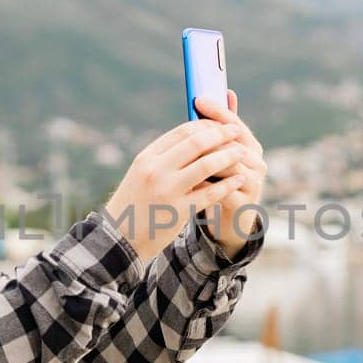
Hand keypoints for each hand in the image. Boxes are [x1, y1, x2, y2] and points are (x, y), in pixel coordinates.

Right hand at [104, 113, 250, 260]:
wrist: (120, 238)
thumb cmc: (135, 203)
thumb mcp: (142, 173)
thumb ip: (164, 157)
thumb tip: (195, 139)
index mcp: (147, 157)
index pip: (182, 131)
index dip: (206, 125)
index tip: (221, 124)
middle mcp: (156, 169)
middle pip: (196, 142)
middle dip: (221, 134)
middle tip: (237, 130)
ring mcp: (167, 190)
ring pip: (206, 165)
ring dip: (228, 156)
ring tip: (243, 152)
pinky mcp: (178, 211)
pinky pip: (210, 193)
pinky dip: (227, 183)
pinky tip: (238, 179)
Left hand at [193, 90, 265, 258]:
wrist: (231, 217)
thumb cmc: (220, 180)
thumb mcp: (218, 153)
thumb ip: (219, 128)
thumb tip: (227, 92)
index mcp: (251, 145)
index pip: (235, 122)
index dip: (217, 110)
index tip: (197, 99)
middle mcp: (257, 161)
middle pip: (232, 142)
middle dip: (208, 133)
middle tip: (187, 125)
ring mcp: (253, 182)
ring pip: (230, 164)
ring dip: (207, 158)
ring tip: (184, 153)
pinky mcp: (244, 202)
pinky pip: (224, 189)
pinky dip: (206, 183)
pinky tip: (188, 179)